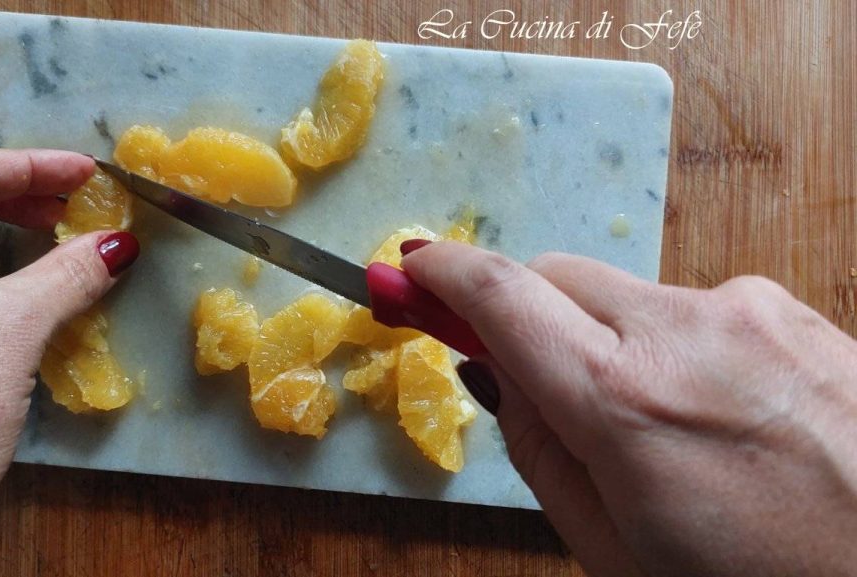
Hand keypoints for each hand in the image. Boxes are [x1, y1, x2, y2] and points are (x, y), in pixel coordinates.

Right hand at [402, 242, 856, 576]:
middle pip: (557, 275)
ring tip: (662, 427)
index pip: (501, 296)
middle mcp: (684, 331)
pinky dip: (678, 345)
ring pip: (630, 295)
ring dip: (611, 337)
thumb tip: (493, 370)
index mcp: (623, 401)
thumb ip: (537, 448)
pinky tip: (721, 414)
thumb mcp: (612, 549)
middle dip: (527, 312)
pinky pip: (698, 309)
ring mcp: (749, 310)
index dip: (440, 272)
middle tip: (532, 370)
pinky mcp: (792, 309)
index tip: (408, 265)